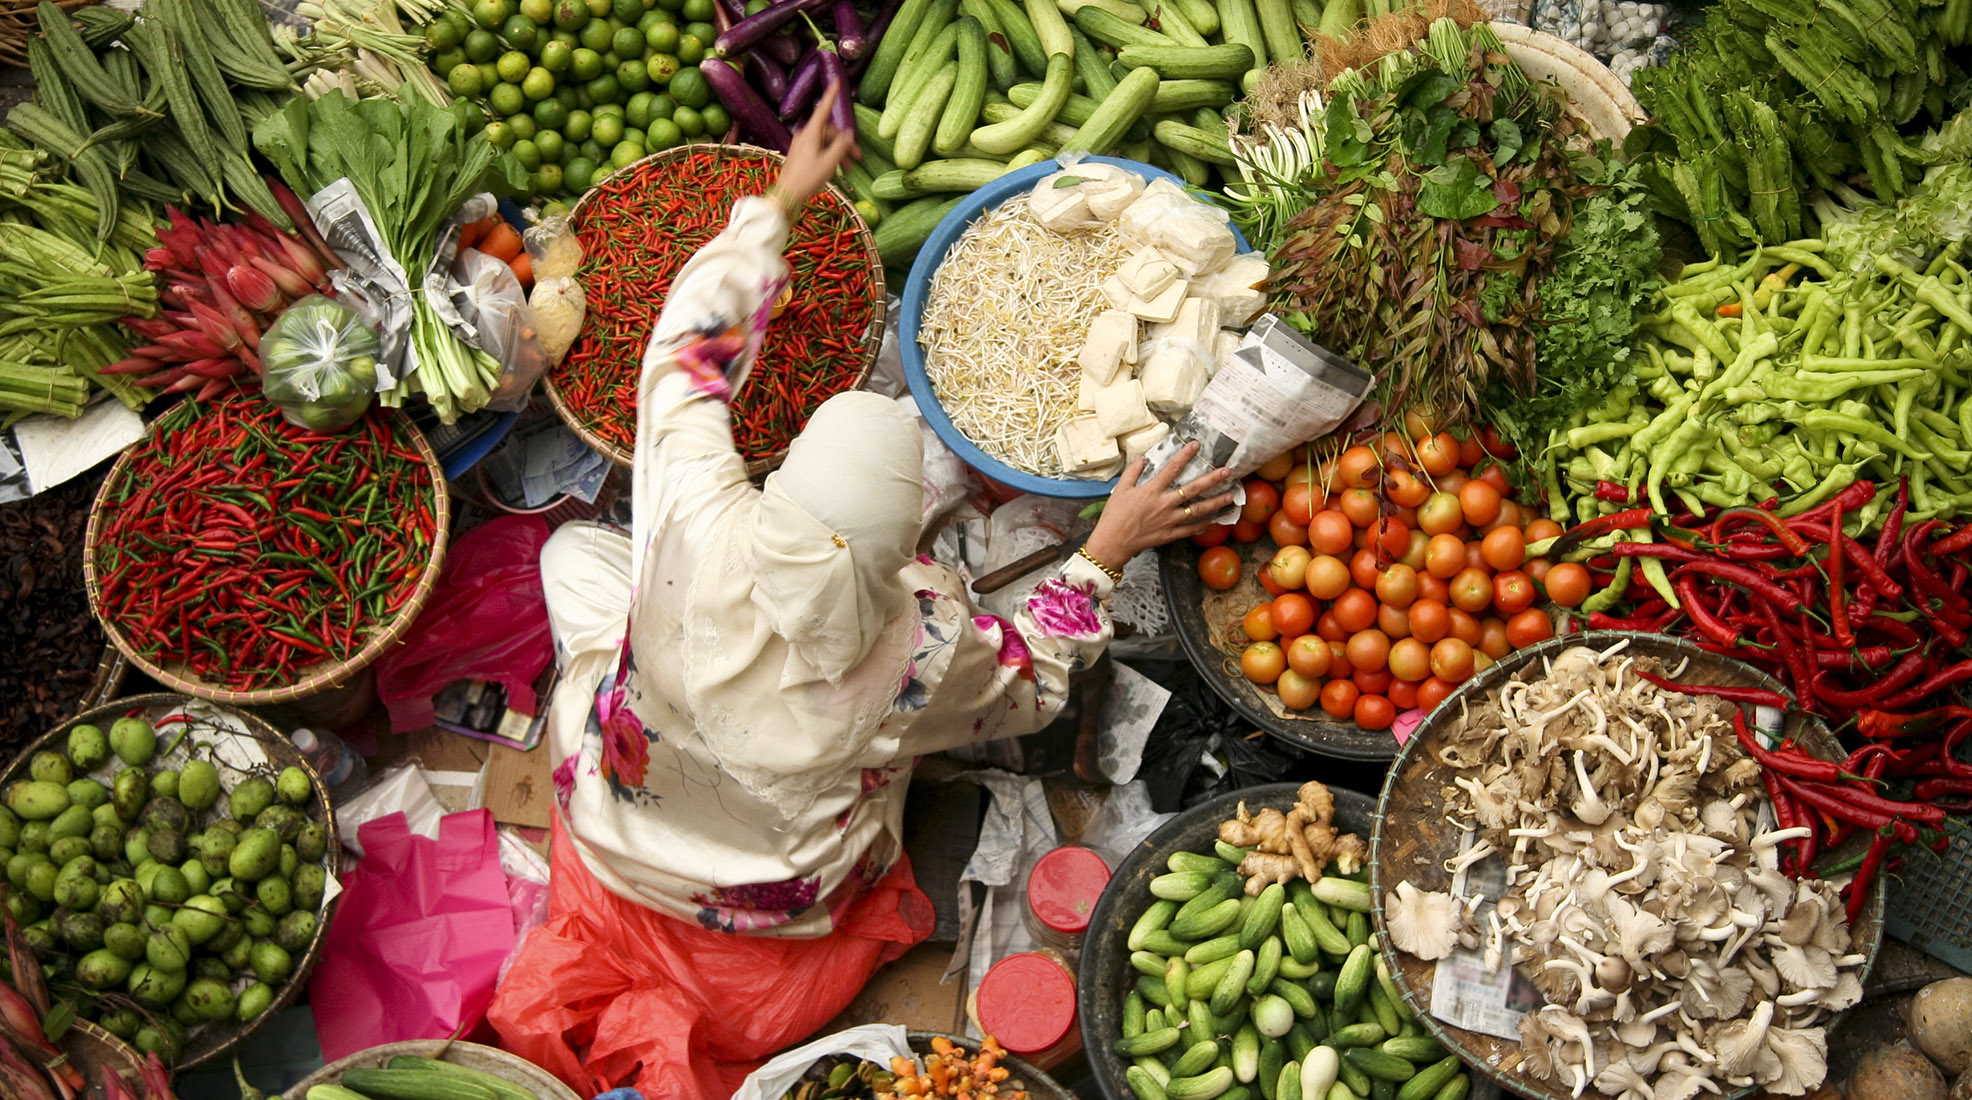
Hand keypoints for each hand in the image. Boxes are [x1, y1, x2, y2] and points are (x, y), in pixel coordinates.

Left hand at [776, 83, 856, 208]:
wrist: (787, 194)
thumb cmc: (808, 178)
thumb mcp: (829, 162)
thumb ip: (841, 146)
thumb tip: (848, 134)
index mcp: (811, 133)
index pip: (823, 109)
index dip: (831, 95)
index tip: (836, 81)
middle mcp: (805, 135)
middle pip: (830, 132)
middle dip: (844, 143)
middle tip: (857, 158)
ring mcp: (802, 144)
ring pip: (826, 142)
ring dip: (838, 153)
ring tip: (848, 169)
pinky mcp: (800, 154)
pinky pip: (819, 149)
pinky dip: (829, 156)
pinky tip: (837, 169)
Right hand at [1082, 442, 1236, 570]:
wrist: (1113, 542)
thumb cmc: (1114, 515)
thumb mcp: (1120, 489)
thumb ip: (1132, 472)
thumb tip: (1143, 458)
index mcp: (1152, 490)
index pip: (1172, 468)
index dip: (1185, 455)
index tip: (1196, 445)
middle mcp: (1164, 504)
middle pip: (1193, 489)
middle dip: (1211, 479)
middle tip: (1227, 472)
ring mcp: (1169, 520)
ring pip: (1197, 510)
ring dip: (1215, 503)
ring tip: (1230, 497)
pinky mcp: (1170, 534)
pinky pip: (1190, 529)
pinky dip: (1202, 525)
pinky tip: (1213, 520)